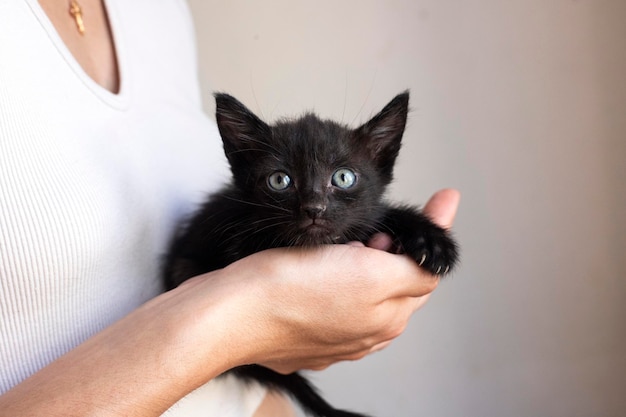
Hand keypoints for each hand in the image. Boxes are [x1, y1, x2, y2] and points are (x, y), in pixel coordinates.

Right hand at [215, 188, 460, 373]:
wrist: (232, 310)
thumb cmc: (296, 287)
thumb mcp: (372, 274)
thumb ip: (415, 268)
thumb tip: (439, 256)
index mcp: (388, 319)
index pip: (422, 270)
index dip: (417, 235)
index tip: (440, 196)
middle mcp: (365, 332)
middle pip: (392, 279)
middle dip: (385, 249)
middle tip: (361, 233)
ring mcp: (332, 336)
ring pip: (359, 287)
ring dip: (356, 262)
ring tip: (335, 248)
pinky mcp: (303, 332)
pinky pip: (328, 299)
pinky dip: (328, 277)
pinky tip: (310, 268)